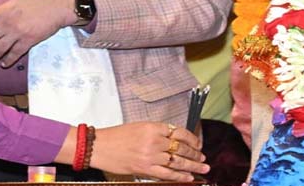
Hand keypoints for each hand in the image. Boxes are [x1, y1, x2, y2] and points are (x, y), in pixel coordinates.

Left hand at [0, 0, 77, 67]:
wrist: (55, 7)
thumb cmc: (35, 3)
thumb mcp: (13, 3)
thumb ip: (0, 14)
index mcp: (0, 11)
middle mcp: (5, 23)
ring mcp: (16, 33)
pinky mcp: (28, 42)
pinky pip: (13, 55)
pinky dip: (7, 61)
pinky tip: (5, 63)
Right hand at [82, 122, 207, 180]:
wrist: (100, 146)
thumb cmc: (116, 136)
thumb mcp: (139, 126)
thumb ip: (156, 132)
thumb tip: (174, 140)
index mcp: (153, 127)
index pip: (179, 132)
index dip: (192, 139)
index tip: (197, 143)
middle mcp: (154, 140)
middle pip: (181, 147)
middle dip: (195, 153)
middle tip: (204, 157)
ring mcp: (151, 155)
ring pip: (178, 161)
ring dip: (193, 165)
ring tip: (203, 167)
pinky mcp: (145, 168)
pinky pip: (168, 174)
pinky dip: (180, 176)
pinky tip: (189, 177)